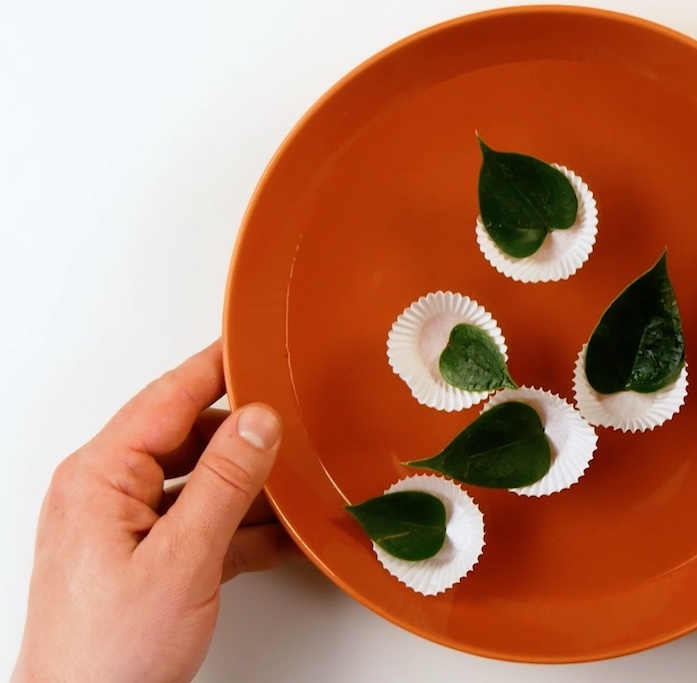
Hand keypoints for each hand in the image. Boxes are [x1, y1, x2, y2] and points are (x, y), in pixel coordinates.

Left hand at [14, 341, 296, 682]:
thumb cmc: (107, 653)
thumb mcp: (181, 559)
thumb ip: (225, 484)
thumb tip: (257, 423)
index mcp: (100, 476)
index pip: (169, 397)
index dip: (218, 367)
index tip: (258, 344)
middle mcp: (106, 492)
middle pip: (188, 438)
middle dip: (245, 439)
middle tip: (295, 431)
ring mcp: (124, 526)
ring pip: (199, 482)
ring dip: (248, 489)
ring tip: (295, 493)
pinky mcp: (143, 558)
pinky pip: (199, 522)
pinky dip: (239, 528)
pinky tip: (277, 538)